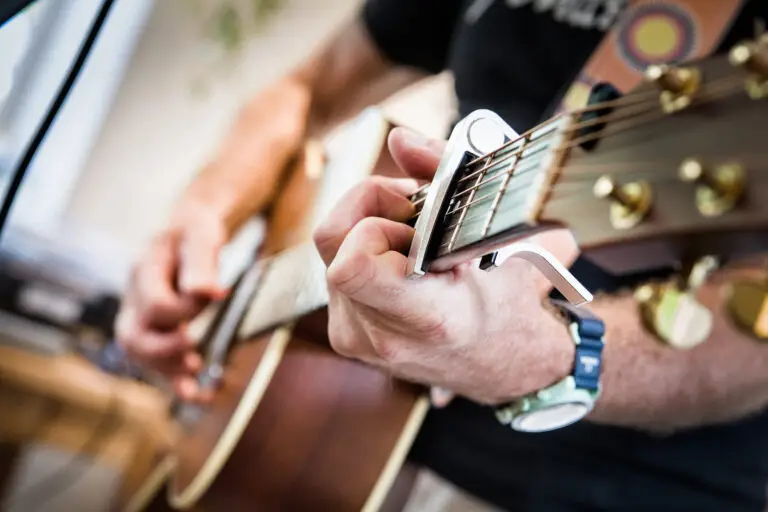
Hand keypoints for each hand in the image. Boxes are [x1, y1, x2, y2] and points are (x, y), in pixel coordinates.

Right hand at [115, 205, 228, 400]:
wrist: (187, 232)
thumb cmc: (195, 232)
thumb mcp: (200, 235)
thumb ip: (201, 263)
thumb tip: (207, 293)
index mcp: (143, 271)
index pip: (156, 305)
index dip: (185, 310)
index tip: (215, 297)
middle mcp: (134, 297)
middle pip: (132, 338)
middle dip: (164, 351)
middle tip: (193, 352)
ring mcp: (139, 316)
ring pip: (138, 354)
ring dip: (166, 368)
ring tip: (195, 368)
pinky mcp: (153, 330)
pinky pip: (154, 361)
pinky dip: (172, 379)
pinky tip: (193, 393)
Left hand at [313, 127, 577, 404]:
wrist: (505, 368)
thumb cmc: (510, 303)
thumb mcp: (502, 235)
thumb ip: (448, 176)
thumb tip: (400, 141)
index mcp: (427, 319)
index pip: (353, 264)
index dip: (374, 220)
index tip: (414, 215)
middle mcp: (381, 336)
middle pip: (332, 241)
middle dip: (371, 207)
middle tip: (414, 210)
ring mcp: (357, 340)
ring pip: (329, 253)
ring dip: (367, 227)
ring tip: (415, 236)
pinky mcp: (345, 335)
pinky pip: (334, 272)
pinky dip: (364, 252)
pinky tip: (402, 258)